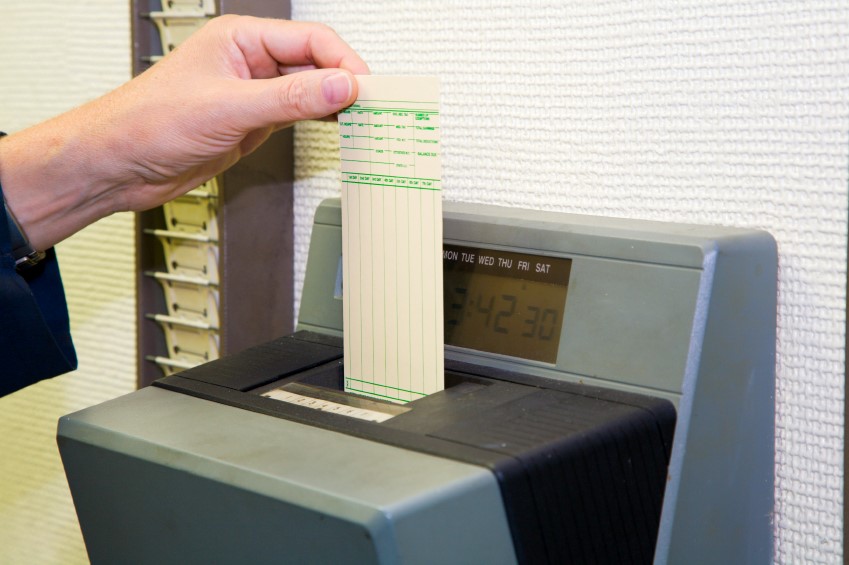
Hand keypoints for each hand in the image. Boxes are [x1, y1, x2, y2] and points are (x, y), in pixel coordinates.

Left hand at [0, 15, 368, 250]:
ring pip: (309, 90)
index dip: (344, 63)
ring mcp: (253, 93)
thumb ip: (290, 97)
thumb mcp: (229, 107)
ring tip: (364, 119)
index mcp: (241, 39)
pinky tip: (337, 129)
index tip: (367, 89)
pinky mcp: (252, 122)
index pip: (310, 41)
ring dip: (336, 104)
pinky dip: (320, 121)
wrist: (119, 164)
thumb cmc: (148, 121)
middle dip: (346, 83)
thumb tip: (341, 85)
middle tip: (375, 107)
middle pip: (316, 63)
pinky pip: (297, 114)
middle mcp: (249, 62)